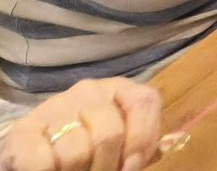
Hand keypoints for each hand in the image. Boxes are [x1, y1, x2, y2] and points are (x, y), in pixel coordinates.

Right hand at [0, 78, 162, 170]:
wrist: (34, 149)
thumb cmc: (86, 144)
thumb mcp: (118, 141)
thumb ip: (139, 145)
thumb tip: (157, 152)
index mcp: (119, 90)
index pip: (144, 102)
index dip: (143, 139)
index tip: (132, 167)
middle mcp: (88, 90)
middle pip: (111, 133)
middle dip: (107, 166)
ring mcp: (55, 106)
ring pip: (77, 152)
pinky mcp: (25, 129)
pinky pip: (43, 161)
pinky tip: (52, 170)